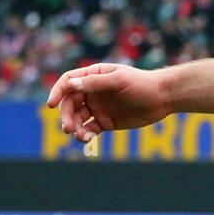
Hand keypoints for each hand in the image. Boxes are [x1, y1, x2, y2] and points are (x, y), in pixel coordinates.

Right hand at [47, 63, 172, 141]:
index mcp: (94, 75)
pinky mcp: (105, 122)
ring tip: (80, 136)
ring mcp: (98, 107)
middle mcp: (93, 91)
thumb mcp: (119, 81)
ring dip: (74, 128)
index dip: (57, 92)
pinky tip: (88, 139)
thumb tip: (70, 84)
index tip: (50, 104)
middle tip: (68, 128)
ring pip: (77, 118)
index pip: (68, 82)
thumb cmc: (142, 84)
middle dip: (66, 115)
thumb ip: (95, 83)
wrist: (163, 98)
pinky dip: (84, 135)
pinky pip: (88, 129)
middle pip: (69, 103)